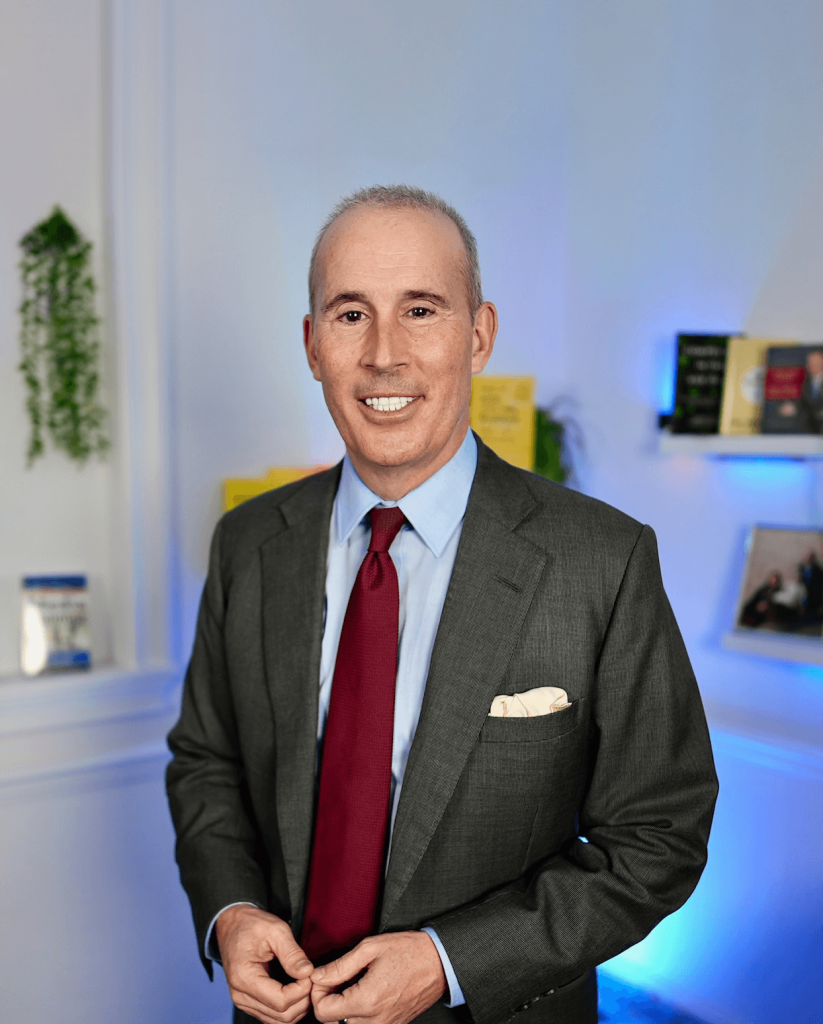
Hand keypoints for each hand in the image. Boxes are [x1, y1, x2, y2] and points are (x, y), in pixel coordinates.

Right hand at [215, 905, 313, 1023]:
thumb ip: (292, 953)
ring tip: (304, 982)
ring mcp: (244, 1001)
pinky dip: (289, 1007)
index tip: (310, 973)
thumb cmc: (251, 925)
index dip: (302, 990)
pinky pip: (273, 1016)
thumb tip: (308, 973)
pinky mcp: (249, 1002)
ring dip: (297, 1006)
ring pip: (278, 1020)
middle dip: (303, 999)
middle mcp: (241, 996)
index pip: (281, 1001)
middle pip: (282, 1016)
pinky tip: (295, 989)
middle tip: (310, 977)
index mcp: (244, 978)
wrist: (232, 925)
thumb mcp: (275, 930)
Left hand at [310, 931, 447, 1023]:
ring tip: (348, 986)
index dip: (317, 992)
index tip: (324, 977)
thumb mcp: (370, 948)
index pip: (323, 1012)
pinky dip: (355, 1015)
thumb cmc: (408, 951)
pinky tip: (361, 994)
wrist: (440, 963)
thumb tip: (317, 977)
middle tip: (335, 979)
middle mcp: (374, 1021)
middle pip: (331, 1023)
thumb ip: (340, 966)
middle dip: (327, 1001)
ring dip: (340, 1010)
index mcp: (367, 1001)